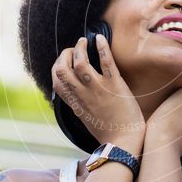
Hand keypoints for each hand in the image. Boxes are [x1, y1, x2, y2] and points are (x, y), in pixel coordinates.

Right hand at [51, 35, 145, 152]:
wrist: (124, 142)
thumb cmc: (108, 131)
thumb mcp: (85, 118)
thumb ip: (78, 103)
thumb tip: (74, 91)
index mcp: (75, 104)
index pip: (56, 81)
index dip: (57, 67)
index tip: (65, 61)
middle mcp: (83, 95)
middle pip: (62, 70)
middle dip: (65, 54)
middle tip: (74, 48)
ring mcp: (98, 90)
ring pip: (80, 63)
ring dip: (80, 48)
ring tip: (84, 41)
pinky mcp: (115, 86)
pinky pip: (106, 62)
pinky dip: (102, 47)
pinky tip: (100, 38)